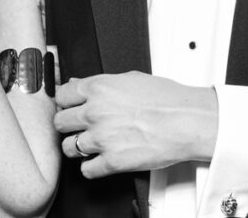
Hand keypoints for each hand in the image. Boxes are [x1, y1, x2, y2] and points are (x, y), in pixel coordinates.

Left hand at [54, 71, 217, 177]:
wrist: (187, 121)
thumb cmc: (167, 99)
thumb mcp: (131, 78)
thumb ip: (101, 83)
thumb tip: (80, 84)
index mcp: (99, 88)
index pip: (61, 95)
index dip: (66, 101)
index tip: (70, 106)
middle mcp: (95, 112)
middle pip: (60, 122)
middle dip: (69, 125)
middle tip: (80, 125)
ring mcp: (101, 138)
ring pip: (68, 148)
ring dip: (78, 147)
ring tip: (92, 144)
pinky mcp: (112, 161)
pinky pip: (86, 170)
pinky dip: (91, 167)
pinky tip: (101, 159)